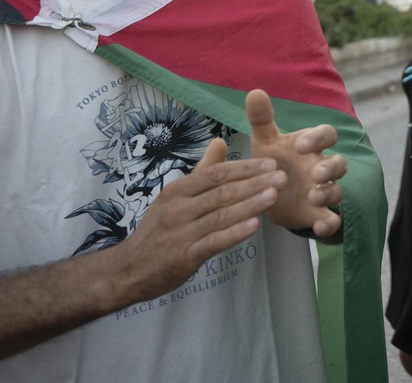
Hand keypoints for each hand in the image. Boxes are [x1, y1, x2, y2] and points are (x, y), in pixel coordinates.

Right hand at [111, 139, 284, 303]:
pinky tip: (255, 226)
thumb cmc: (158, 230)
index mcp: (178, 190)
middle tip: (284, 177)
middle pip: (223, 192)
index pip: (216, 174)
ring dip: (251, 204)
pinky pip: (214, 241)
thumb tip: (220, 141)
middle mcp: (179, 208)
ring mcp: (181, 232)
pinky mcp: (184, 256)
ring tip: (275, 195)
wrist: (128, 270)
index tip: (271, 163)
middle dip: (256, 183)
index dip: (245, 168)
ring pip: (222, 215)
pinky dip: (235, 233)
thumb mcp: (174, 196)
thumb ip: (201, 171)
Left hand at [246, 89, 346, 237]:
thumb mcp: (265, 142)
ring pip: (338, 191)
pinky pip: (333, 220)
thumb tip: (254, 91)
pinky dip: (330, 223)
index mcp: (310, 147)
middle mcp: (321, 168)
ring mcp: (322, 192)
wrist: (270, 197)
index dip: (318, 139)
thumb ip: (261, 119)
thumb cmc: (272, 162)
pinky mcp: (318, 214)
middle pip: (340, 163)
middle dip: (331, 168)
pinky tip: (320, 225)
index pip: (326, 135)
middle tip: (316, 173)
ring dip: (329, 193)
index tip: (301, 146)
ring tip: (313, 196)